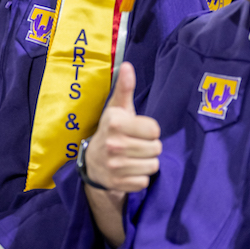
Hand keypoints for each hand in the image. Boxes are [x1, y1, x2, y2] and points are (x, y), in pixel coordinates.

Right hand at [84, 63, 161, 193]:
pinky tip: (130, 171)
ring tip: (134, 157)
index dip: (150, 131)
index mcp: (115, 122)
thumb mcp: (117, 109)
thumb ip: (124, 88)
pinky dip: (139, 178)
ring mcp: (114, 165)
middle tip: (136, 145)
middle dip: (150, 147)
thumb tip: (127, 65)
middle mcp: (113, 144)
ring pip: (153, 166)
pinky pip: (144, 181)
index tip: (138, 131)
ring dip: (146, 162)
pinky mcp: (117, 183)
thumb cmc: (112, 131)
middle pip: (156, 148)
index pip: (154, 130)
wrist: (93, 162)